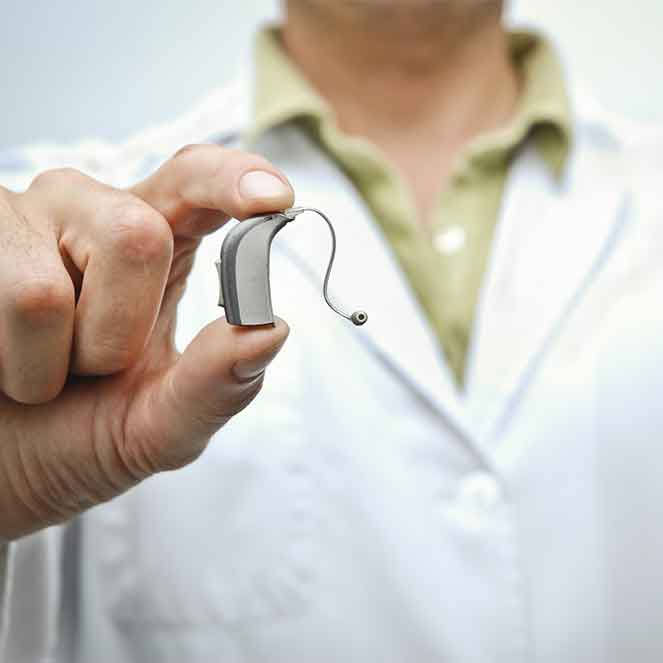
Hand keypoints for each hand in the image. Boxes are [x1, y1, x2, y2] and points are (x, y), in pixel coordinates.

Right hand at [0, 144, 293, 539]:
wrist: (2, 465)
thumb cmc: (80, 432)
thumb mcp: (161, 424)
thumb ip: (218, 385)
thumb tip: (270, 331)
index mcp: (154, 242)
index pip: (197, 180)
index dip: (235, 180)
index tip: (273, 200)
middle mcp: (88, 213)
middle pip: (136, 235)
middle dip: (118, 334)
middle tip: (93, 367)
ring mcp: (17, 220)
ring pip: (47, 292)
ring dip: (53, 362)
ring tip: (38, 369)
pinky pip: (5, 304)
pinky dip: (10, 366)